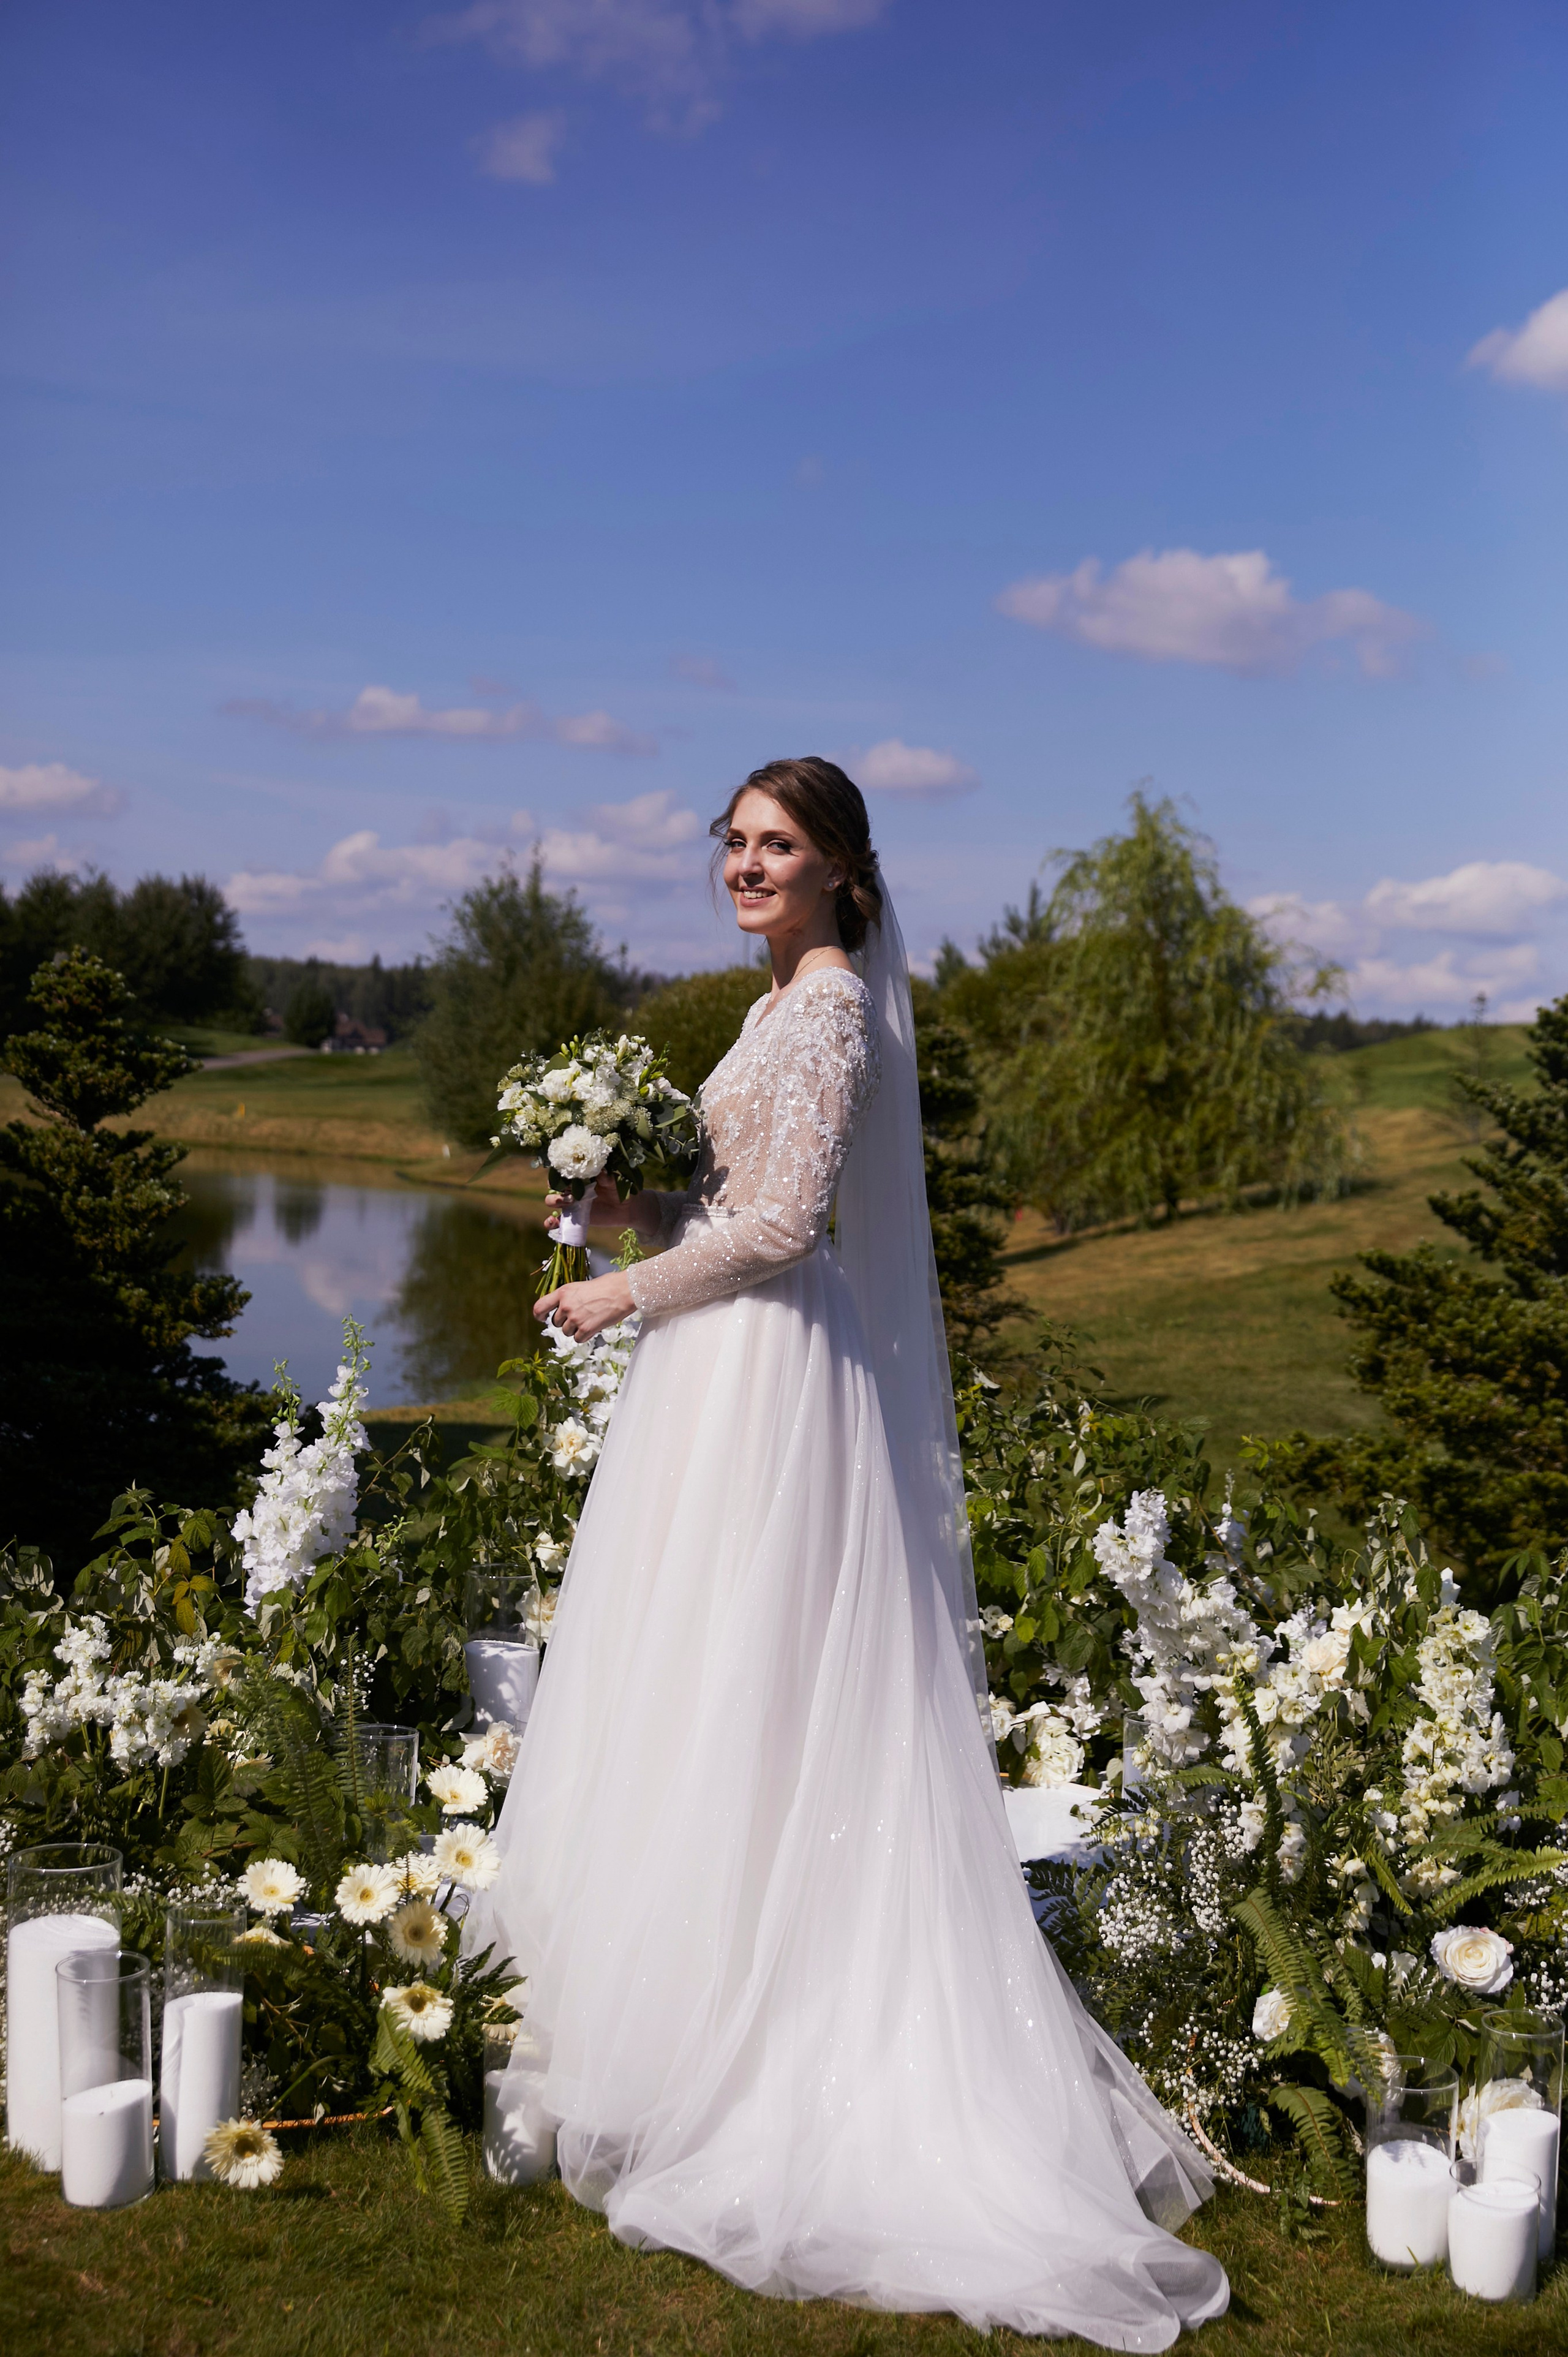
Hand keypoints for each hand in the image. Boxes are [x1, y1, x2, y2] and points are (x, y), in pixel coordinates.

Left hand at [534, 1269, 636, 1341]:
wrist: (623, 1291)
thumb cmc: (606, 1286)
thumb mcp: (581, 1286)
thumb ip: (569, 1297)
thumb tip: (563, 1309)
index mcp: (563, 1292)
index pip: (540, 1307)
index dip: (539, 1315)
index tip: (542, 1318)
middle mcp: (566, 1306)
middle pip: (556, 1322)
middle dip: (565, 1322)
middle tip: (580, 1316)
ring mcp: (575, 1318)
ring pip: (566, 1332)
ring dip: (575, 1329)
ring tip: (589, 1319)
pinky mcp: (586, 1329)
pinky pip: (577, 1339)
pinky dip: (584, 1336)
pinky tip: (593, 1326)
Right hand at [544, 1175, 660, 1239]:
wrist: (626, 1209)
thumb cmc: (620, 1190)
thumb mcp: (614, 1182)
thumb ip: (607, 1177)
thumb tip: (601, 1170)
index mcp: (580, 1177)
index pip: (563, 1172)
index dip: (559, 1172)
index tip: (564, 1175)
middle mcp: (572, 1189)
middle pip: (554, 1187)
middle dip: (556, 1188)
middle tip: (569, 1193)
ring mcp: (571, 1204)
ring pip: (552, 1202)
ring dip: (554, 1201)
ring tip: (567, 1204)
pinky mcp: (573, 1218)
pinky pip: (558, 1221)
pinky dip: (551, 1222)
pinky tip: (553, 1222)